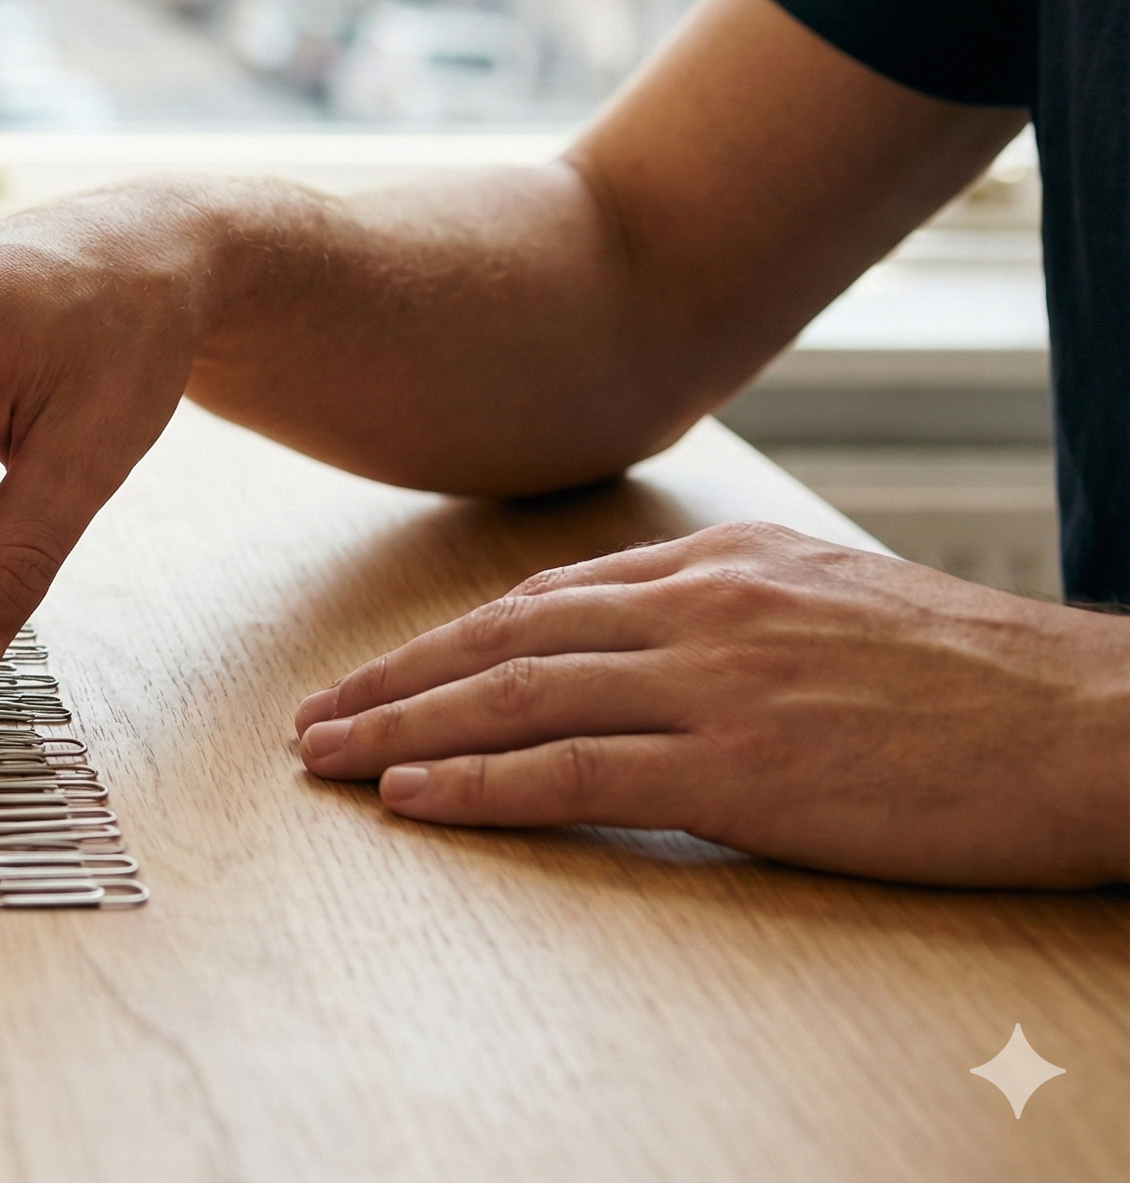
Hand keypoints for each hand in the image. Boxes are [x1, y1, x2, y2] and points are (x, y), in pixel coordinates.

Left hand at [294, 521, 1129, 887]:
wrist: (1092, 723)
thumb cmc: (975, 680)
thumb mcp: (835, 603)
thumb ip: (728, 613)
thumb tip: (636, 640)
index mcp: (722, 566)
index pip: (542, 603)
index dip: (446, 644)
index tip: (379, 675)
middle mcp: (700, 610)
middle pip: (502, 644)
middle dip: (393, 684)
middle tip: (311, 721)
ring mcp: (715, 686)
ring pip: (514, 701)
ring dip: (404, 733)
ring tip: (329, 761)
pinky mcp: (739, 770)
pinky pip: (575, 774)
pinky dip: (481, 785)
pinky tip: (415, 797)